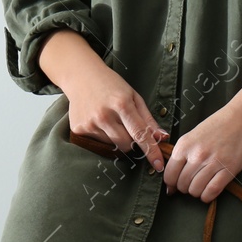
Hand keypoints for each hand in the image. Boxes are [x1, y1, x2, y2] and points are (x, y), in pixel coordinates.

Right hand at [40, 31, 166, 171]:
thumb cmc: (111, 85)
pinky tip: (97, 121)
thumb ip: (148, 119)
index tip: (158, 165)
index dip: (151, 150)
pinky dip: (102, 136)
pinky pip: (97, 143)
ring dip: (115, 138)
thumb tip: (162, 137)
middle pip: (126, 145)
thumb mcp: (133, 96)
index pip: (140, 133)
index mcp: (122, 104)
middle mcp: (104, 115)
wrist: (81, 76)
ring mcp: (90, 124)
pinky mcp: (79, 130)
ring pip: (112, 145)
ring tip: (109, 120)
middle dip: (130, 140)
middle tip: (125, 125)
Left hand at [162, 106, 241, 200]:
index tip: (175, 184)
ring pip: (195, 190)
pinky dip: (207, 196)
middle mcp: (197, 155)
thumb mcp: (192, 135)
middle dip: (185, 187)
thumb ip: (181, 155)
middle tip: (191, 182)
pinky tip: (208, 191)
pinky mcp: (229, 169)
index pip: (169, 176)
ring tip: (201, 185)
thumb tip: (171, 179)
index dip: (171, 183)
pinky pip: (211, 191)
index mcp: (185, 146)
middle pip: (182, 185)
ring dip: (196, 192)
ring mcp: (213, 162)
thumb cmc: (219, 126)